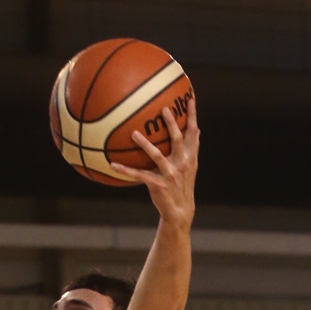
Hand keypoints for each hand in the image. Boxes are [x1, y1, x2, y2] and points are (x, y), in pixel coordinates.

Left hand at [130, 94, 197, 228]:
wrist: (180, 211)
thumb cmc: (183, 185)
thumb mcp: (191, 167)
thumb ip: (192, 148)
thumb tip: (198, 128)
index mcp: (190, 158)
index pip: (193, 133)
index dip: (192, 116)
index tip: (190, 98)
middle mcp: (182, 164)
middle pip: (178, 140)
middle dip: (172, 124)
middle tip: (164, 109)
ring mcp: (170, 175)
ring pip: (157, 156)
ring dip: (145, 144)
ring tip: (134, 133)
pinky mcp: (158, 185)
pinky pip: (139, 175)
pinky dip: (125, 171)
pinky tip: (113, 165)